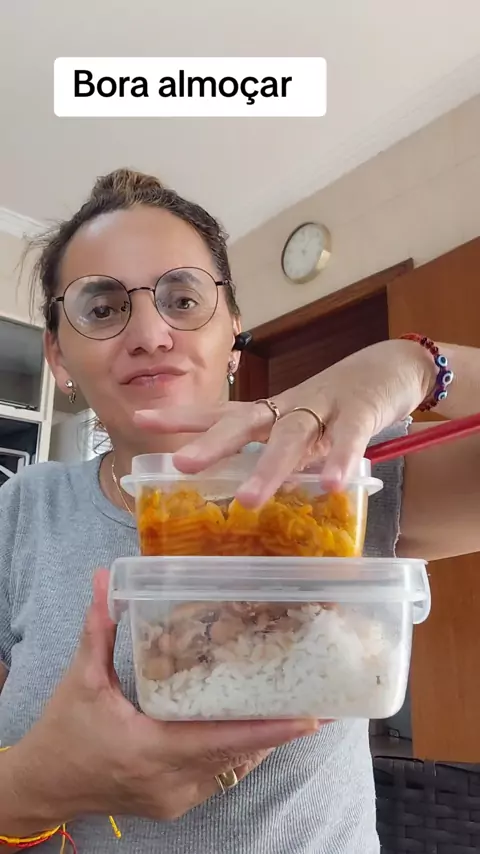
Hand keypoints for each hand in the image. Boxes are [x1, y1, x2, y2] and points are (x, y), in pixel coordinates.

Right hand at [10, 571, 318, 831]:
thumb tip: (105, 579)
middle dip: (276, 731)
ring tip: (291, 711)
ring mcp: (176, 797)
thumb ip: (99, 629)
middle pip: (237, 755)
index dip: (268, 730)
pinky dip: (237, 752)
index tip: (307, 719)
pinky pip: (218, 776)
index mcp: (150, 749)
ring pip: (232, 768)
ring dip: (260, 741)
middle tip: (311, 704)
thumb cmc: (63, 733)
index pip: (221, 740)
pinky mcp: (175, 802)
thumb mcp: (82, 680)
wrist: (45, 786)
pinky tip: (253, 728)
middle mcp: (171, 781)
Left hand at [134, 338, 434, 506]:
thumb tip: (246, 496)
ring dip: (270, 468)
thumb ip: (274, 456)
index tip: (139, 418)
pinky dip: (339, 460)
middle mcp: (287, 407)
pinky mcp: (360, 412)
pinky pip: (348, 438)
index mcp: (269, 412)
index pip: (218, 412)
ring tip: (248, 500)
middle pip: (244, 422)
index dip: (181, 417)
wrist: (389, 369)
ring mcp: (323, 406)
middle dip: (212, 443)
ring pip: (292, 436)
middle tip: (182, 466)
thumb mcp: (297, 429)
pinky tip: (332, 486)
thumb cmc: (335, 407)